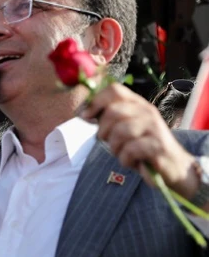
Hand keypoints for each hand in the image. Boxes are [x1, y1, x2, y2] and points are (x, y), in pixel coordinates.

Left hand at [81, 83, 197, 198]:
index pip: (114, 90)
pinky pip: (130, 150)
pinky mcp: (158, 145)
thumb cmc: (142, 146)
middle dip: (104, 131)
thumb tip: (84, 113)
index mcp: (137, 104)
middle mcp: (147, 111)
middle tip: (109, 142)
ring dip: (115, 147)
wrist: (173, 166)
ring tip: (122, 153)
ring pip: (120, 132)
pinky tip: (133, 162)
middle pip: (113, 111)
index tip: (86, 116)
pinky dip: (125, 159)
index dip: (96, 101)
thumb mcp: (125, 128)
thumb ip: (108, 118)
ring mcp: (154, 127)